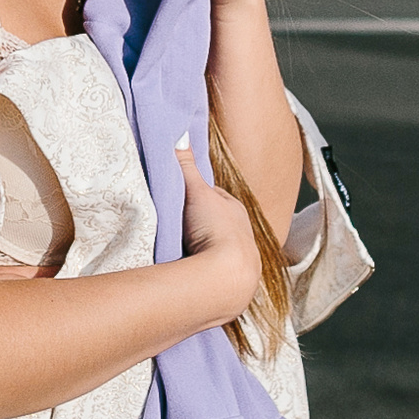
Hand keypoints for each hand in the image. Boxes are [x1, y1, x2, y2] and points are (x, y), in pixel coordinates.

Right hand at [175, 137, 259, 327]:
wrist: (228, 277)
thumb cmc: (216, 230)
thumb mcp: (196, 192)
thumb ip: (186, 166)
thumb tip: (179, 134)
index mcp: (236, 210)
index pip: (214, 198)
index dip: (195, 196)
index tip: (177, 196)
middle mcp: (243, 234)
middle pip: (215, 223)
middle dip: (199, 223)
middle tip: (175, 223)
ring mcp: (240, 261)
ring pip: (216, 249)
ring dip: (202, 249)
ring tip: (180, 250)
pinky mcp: (233, 284)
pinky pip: (214, 272)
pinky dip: (203, 270)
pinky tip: (191, 272)